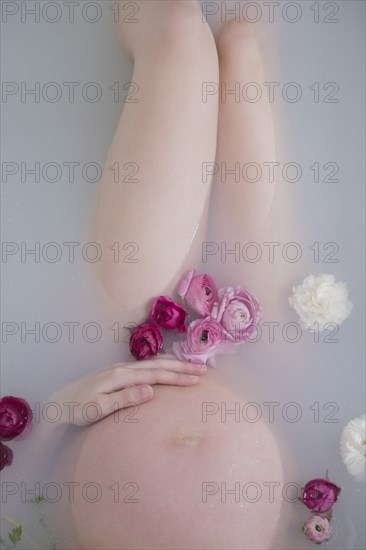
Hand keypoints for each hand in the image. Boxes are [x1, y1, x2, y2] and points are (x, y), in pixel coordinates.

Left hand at [49, 357, 206, 425]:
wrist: (58, 402)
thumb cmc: (77, 410)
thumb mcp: (98, 409)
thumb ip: (124, 399)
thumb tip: (151, 389)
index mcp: (121, 376)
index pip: (155, 375)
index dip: (177, 376)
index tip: (197, 378)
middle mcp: (123, 368)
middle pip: (158, 365)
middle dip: (181, 366)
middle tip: (203, 369)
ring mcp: (120, 368)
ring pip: (153, 363)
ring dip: (173, 364)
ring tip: (192, 366)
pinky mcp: (117, 372)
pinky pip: (146, 365)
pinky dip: (161, 364)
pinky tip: (166, 366)